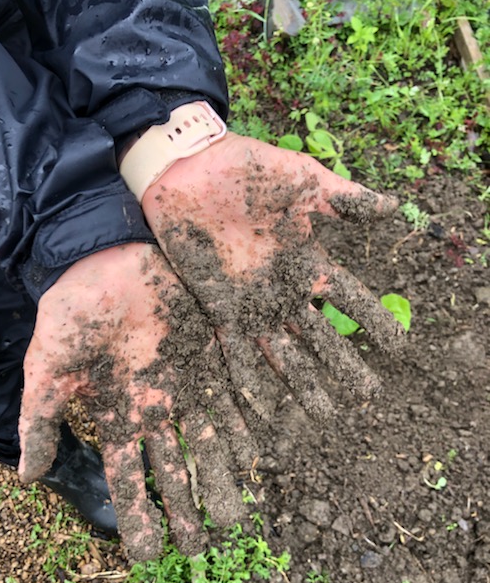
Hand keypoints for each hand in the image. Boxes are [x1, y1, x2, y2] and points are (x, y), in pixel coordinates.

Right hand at [18, 244, 255, 561]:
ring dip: (221, 479)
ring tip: (238, 518)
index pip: (128, 477)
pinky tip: (258, 460)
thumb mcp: (46, 368)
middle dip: (186, 509)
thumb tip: (28, 479)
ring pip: (208, 443)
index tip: (150, 557)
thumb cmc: (72, 311)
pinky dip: (245, 429)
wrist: (105, 259)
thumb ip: (40, 420)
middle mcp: (155, 411)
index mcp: (117, 416)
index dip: (138, 516)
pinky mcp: (211, 358)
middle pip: (174, 470)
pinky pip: (232, 400)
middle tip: (202, 550)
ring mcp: (186, 386)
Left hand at [142, 132, 403, 429]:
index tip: (395, 346)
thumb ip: (343, 198)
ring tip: (321, 413)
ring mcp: (249, 302)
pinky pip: (235, 349)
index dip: (371, 319)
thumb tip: (394, 207)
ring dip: (300, 382)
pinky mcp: (217, 308)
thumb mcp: (301, 179)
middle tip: (366, 395)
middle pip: (318, 334)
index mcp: (304, 260)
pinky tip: (261, 404)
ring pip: (281, 350)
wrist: (187, 169)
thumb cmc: (245, 169)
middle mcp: (281, 289)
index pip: (347, 296)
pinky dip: (248, 377)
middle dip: (341, 364)